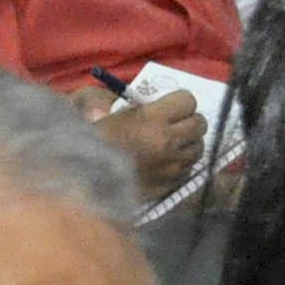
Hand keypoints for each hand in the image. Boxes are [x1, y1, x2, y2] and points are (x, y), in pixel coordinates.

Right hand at [85, 87, 205, 202]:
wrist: (85, 179)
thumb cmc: (94, 142)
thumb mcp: (113, 114)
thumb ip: (139, 107)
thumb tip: (156, 105)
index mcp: (152, 118)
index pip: (188, 100)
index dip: (180, 102)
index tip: (171, 106)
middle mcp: (168, 140)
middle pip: (200, 124)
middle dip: (189, 121)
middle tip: (176, 124)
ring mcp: (172, 165)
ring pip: (199, 148)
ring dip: (188, 144)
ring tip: (172, 145)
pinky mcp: (170, 184)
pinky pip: (188, 170)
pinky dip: (181, 165)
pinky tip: (166, 163)